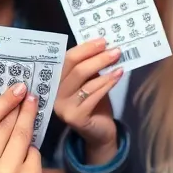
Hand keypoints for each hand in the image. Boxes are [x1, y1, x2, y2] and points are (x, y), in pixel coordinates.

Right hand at [0, 83, 42, 172]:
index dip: (1, 102)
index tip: (14, 89)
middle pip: (5, 125)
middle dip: (17, 106)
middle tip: (26, 93)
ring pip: (22, 135)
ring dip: (28, 118)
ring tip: (33, 105)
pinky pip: (33, 154)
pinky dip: (30, 150)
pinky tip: (28, 146)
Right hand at [53, 38, 122, 164]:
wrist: (100, 131)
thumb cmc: (95, 102)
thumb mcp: (89, 80)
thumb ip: (89, 65)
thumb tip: (102, 44)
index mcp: (55, 81)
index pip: (66, 60)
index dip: (84, 49)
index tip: (102, 40)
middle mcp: (54, 94)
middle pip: (75, 69)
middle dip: (95, 56)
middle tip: (113, 48)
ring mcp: (63, 107)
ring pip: (84, 81)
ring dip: (104, 66)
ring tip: (118, 58)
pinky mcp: (75, 117)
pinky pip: (93, 95)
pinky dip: (107, 82)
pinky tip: (118, 74)